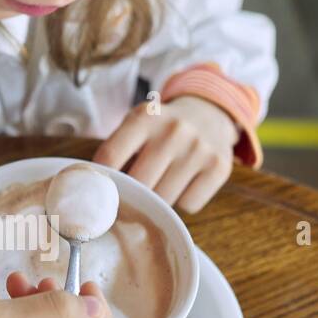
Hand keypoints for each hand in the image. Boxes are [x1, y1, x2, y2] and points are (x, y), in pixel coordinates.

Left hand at [92, 95, 238, 213]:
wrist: (208, 113)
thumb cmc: (161, 127)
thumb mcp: (136, 124)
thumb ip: (117, 150)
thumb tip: (98, 194)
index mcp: (145, 117)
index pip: (111, 157)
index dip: (102, 180)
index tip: (101, 191)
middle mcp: (174, 131)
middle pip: (139, 184)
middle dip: (133, 194)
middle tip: (132, 195)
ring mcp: (199, 149)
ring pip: (165, 199)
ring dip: (158, 201)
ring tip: (160, 183)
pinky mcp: (219, 168)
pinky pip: (189, 205)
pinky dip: (182, 202)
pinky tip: (183, 184)